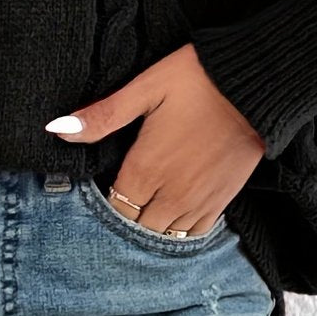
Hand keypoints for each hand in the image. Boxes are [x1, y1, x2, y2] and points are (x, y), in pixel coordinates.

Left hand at [44, 43, 265, 236]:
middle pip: (136, 227)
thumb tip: (58, 129)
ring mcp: (199, 201)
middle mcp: (171, 194)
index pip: (114, 209)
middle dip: (126, 217)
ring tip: (144, 209)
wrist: (257, 84)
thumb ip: (103, 116)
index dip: (104, 203)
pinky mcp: (223, 200)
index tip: (103, 189)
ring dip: (151, 227)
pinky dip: (180, 229)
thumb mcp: (145, 88)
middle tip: (122, 199)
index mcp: (146, 169)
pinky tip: (172, 213)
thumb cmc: (198, 79)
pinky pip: (195, 233)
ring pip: (165, 236)